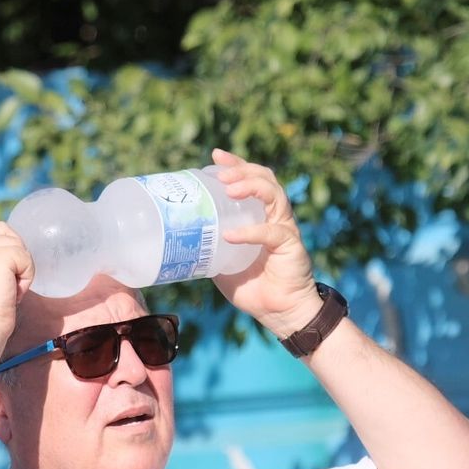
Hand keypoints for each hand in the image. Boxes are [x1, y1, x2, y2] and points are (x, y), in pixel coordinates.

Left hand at [209, 150, 323, 337]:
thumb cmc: (252, 286)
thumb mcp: (221, 263)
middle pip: (264, 178)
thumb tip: (177, 239)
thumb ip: (208, 247)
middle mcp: (275, 216)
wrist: (278, 312)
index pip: (252, 179)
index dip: (236, 164)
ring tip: (229, 189)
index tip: (215, 156)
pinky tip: (232, 234)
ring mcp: (284, 228)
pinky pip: (271, 233)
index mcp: (260, 214)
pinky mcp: (290, 246)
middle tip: (220, 172)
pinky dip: (250, 232)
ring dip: (250, 187)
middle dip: (242, 170)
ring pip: (274, 195)